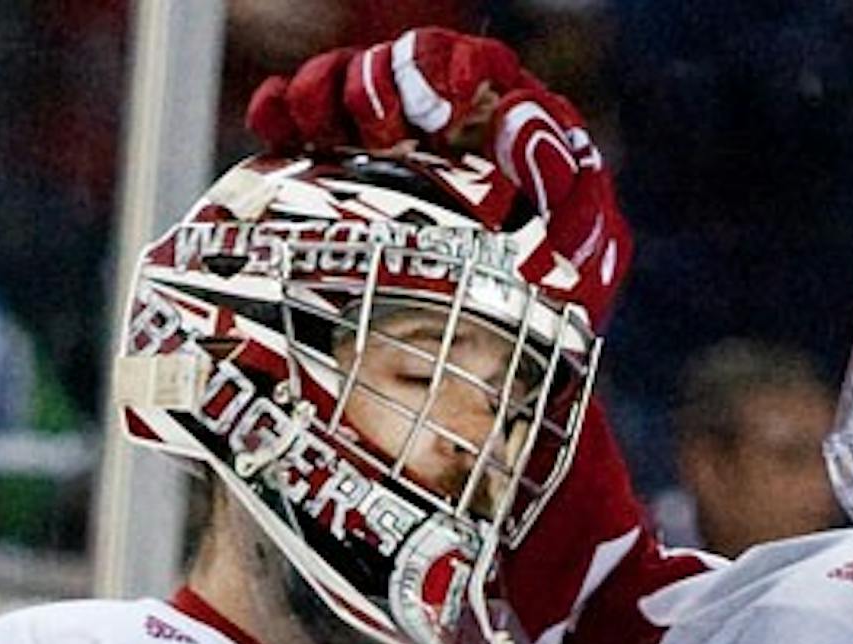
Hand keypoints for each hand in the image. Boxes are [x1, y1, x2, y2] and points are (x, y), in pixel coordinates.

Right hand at [247, 32, 630, 327]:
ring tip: (323, 131)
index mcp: (510, 133)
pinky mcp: (334, 168)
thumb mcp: (578, 268)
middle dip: (387, 79)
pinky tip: (274, 130)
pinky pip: (298, 116)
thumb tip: (523, 122)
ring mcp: (387, 143)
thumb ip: (576, 202)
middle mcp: (446, 126)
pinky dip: (280, 112)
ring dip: (329, 92)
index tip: (439, 103)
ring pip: (350, 78)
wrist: (485, 374)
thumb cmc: (543, 314)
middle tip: (378, 126)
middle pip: (407, 62)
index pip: (481, 69)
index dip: (453, 70)